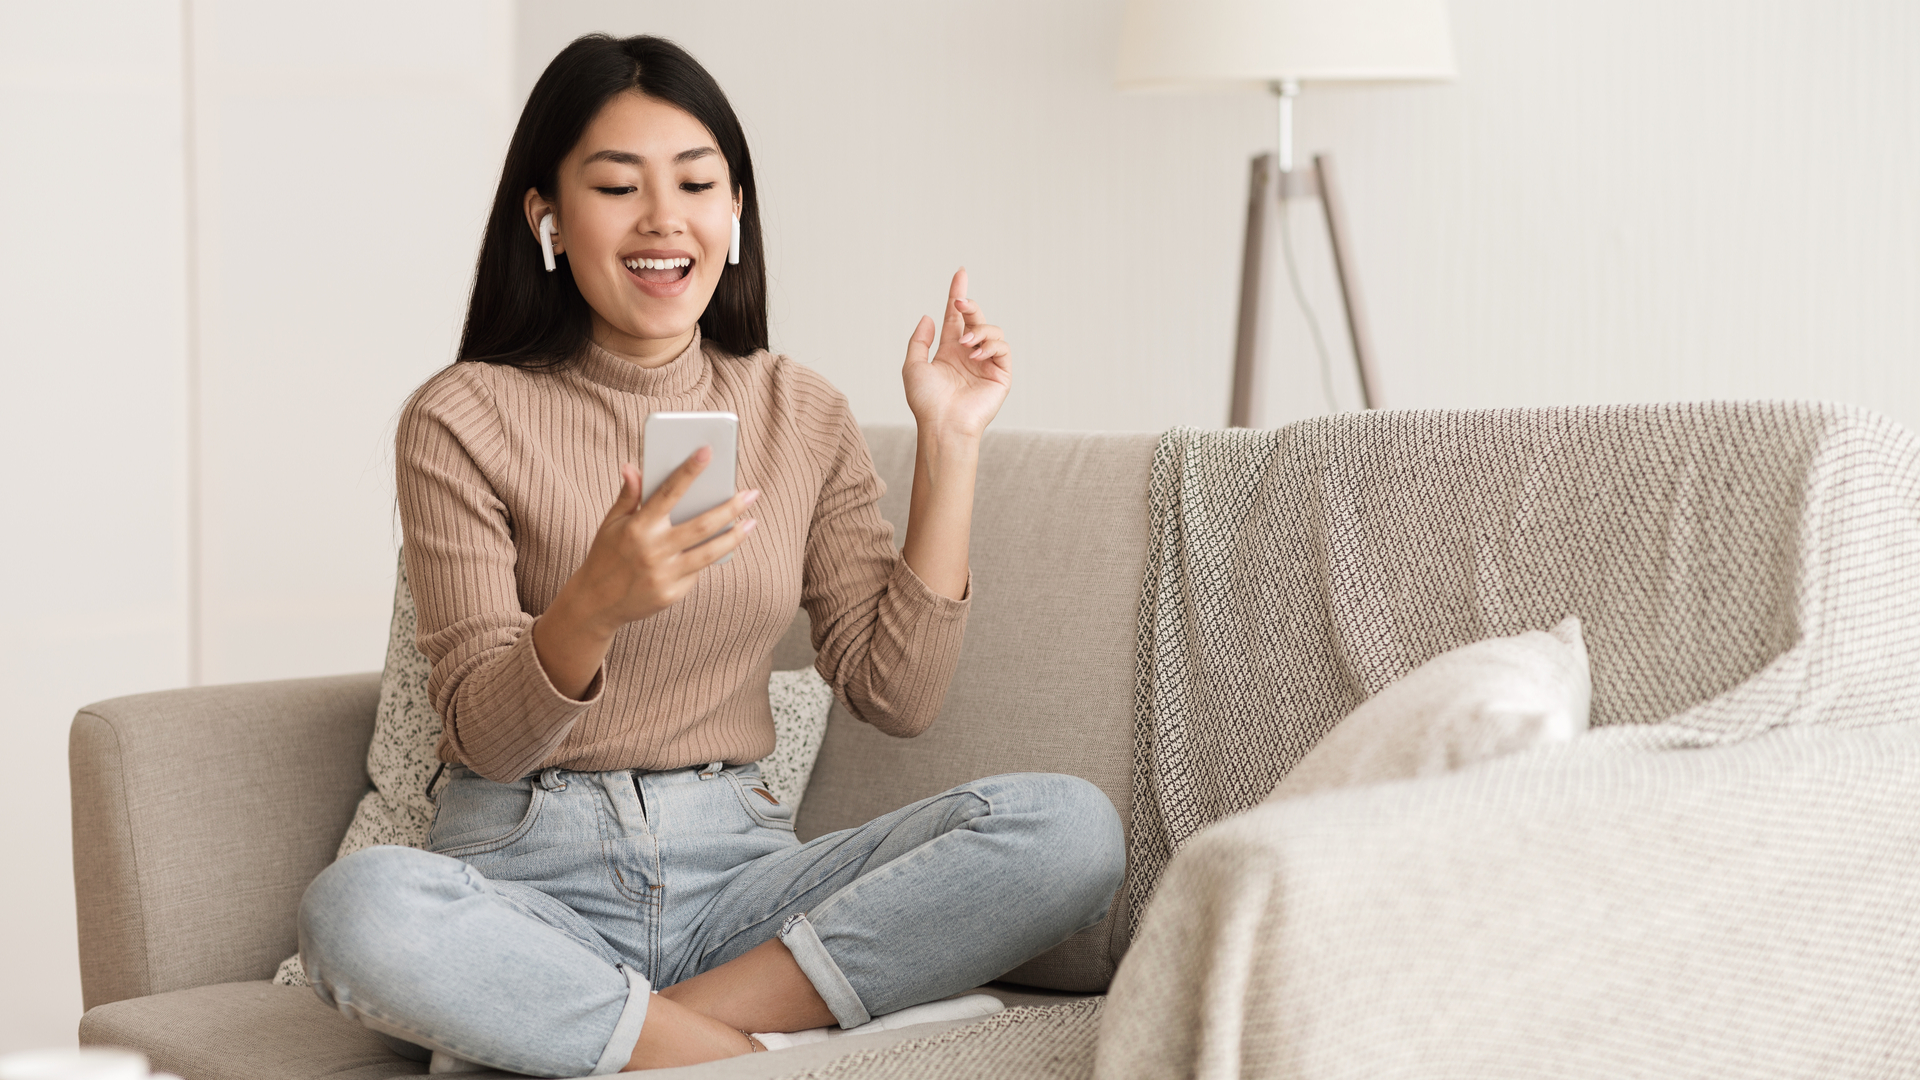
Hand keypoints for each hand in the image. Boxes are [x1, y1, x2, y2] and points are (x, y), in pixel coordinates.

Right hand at [562, 449, 758, 631]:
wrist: (595, 604)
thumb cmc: (605, 556)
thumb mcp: (610, 524)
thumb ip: (628, 496)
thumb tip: (632, 466)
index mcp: (637, 527)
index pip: (668, 492)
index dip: (688, 470)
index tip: (708, 451)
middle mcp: (653, 551)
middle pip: (701, 525)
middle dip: (731, 507)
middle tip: (752, 493)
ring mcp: (664, 575)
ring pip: (710, 552)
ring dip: (735, 536)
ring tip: (751, 522)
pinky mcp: (672, 594)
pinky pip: (697, 572)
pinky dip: (708, 558)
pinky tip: (721, 546)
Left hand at [902, 267, 1011, 439]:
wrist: (943, 425)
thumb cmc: (926, 401)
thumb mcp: (913, 366)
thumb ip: (919, 340)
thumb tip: (929, 317)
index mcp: (949, 351)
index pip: (956, 317)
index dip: (958, 295)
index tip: (961, 273)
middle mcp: (969, 354)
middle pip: (975, 318)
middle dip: (969, 306)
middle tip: (960, 303)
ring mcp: (986, 364)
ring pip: (992, 331)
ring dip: (978, 330)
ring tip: (964, 345)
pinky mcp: (1001, 374)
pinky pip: (1002, 348)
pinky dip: (990, 345)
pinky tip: (975, 355)